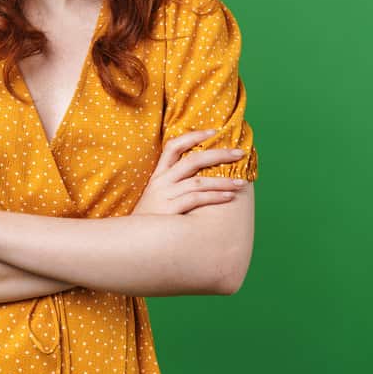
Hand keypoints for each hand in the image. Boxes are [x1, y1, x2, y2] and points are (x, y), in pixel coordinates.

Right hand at [131, 129, 247, 214]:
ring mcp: (165, 196)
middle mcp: (161, 182)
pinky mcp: (170, 211)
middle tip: (239, 152)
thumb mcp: (156, 197)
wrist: (131, 241)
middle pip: (192, 160)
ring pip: (198, 182)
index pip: (173, 146)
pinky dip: (215, 197)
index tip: (214, 132)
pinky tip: (229, 197)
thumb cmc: (149, 220)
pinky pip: (197, 199)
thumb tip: (201, 176)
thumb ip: (172, 185)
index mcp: (158, 175)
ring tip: (241, 182)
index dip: (193, 136)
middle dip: (219, 154)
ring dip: (223, 181)